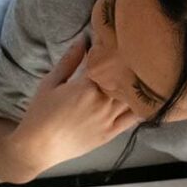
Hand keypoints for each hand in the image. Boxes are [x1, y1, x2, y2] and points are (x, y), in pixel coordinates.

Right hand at [10, 40, 137, 173]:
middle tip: (133, 53)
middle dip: (128, 65)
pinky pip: (134, 118)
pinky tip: (147, 97)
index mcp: (86, 87)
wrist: (39, 146)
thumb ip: (69, 61)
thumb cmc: (40, 113)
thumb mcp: (50, 82)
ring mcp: (109, 119)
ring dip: (137, 84)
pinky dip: (143, 106)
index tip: (115, 40)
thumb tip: (83, 39)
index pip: (108, 62)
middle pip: (124, 78)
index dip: (113, 50)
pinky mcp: (111, 133)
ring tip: (142, 72)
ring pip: (133, 97)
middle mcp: (102, 102)